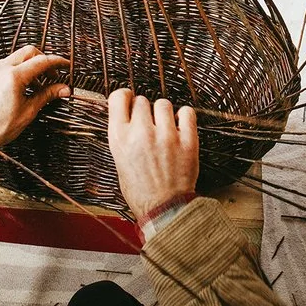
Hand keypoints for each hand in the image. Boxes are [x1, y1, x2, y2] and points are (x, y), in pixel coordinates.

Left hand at [0, 45, 72, 149]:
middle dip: (43, 60)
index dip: (57, 62)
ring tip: (36, 85)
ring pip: (15, 58)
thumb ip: (46, 95)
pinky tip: (19, 86)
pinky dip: (14, 71)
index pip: (41, 61)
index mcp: (12, 77)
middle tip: (52, 75)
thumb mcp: (28, 112)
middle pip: (28, 52)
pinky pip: (2, 66)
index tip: (65, 65)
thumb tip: (63, 89)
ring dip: (28, 66)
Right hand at [105, 88, 199, 223]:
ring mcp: (166, 136)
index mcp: (119, 137)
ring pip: (163, 104)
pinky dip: (184, 116)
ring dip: (163, 112)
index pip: (118, 98)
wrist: (163, 208)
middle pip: (142, 101)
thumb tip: (128, 115)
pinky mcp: (187, 141)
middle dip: (144, 110)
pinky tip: (180, 125)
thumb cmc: (139, 189)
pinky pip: (187, 113)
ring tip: (165, 125)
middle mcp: (141, 133)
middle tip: (148, 123)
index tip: (129, 100)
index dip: (124, 96)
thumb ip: (123, 135)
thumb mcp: (119, 160)